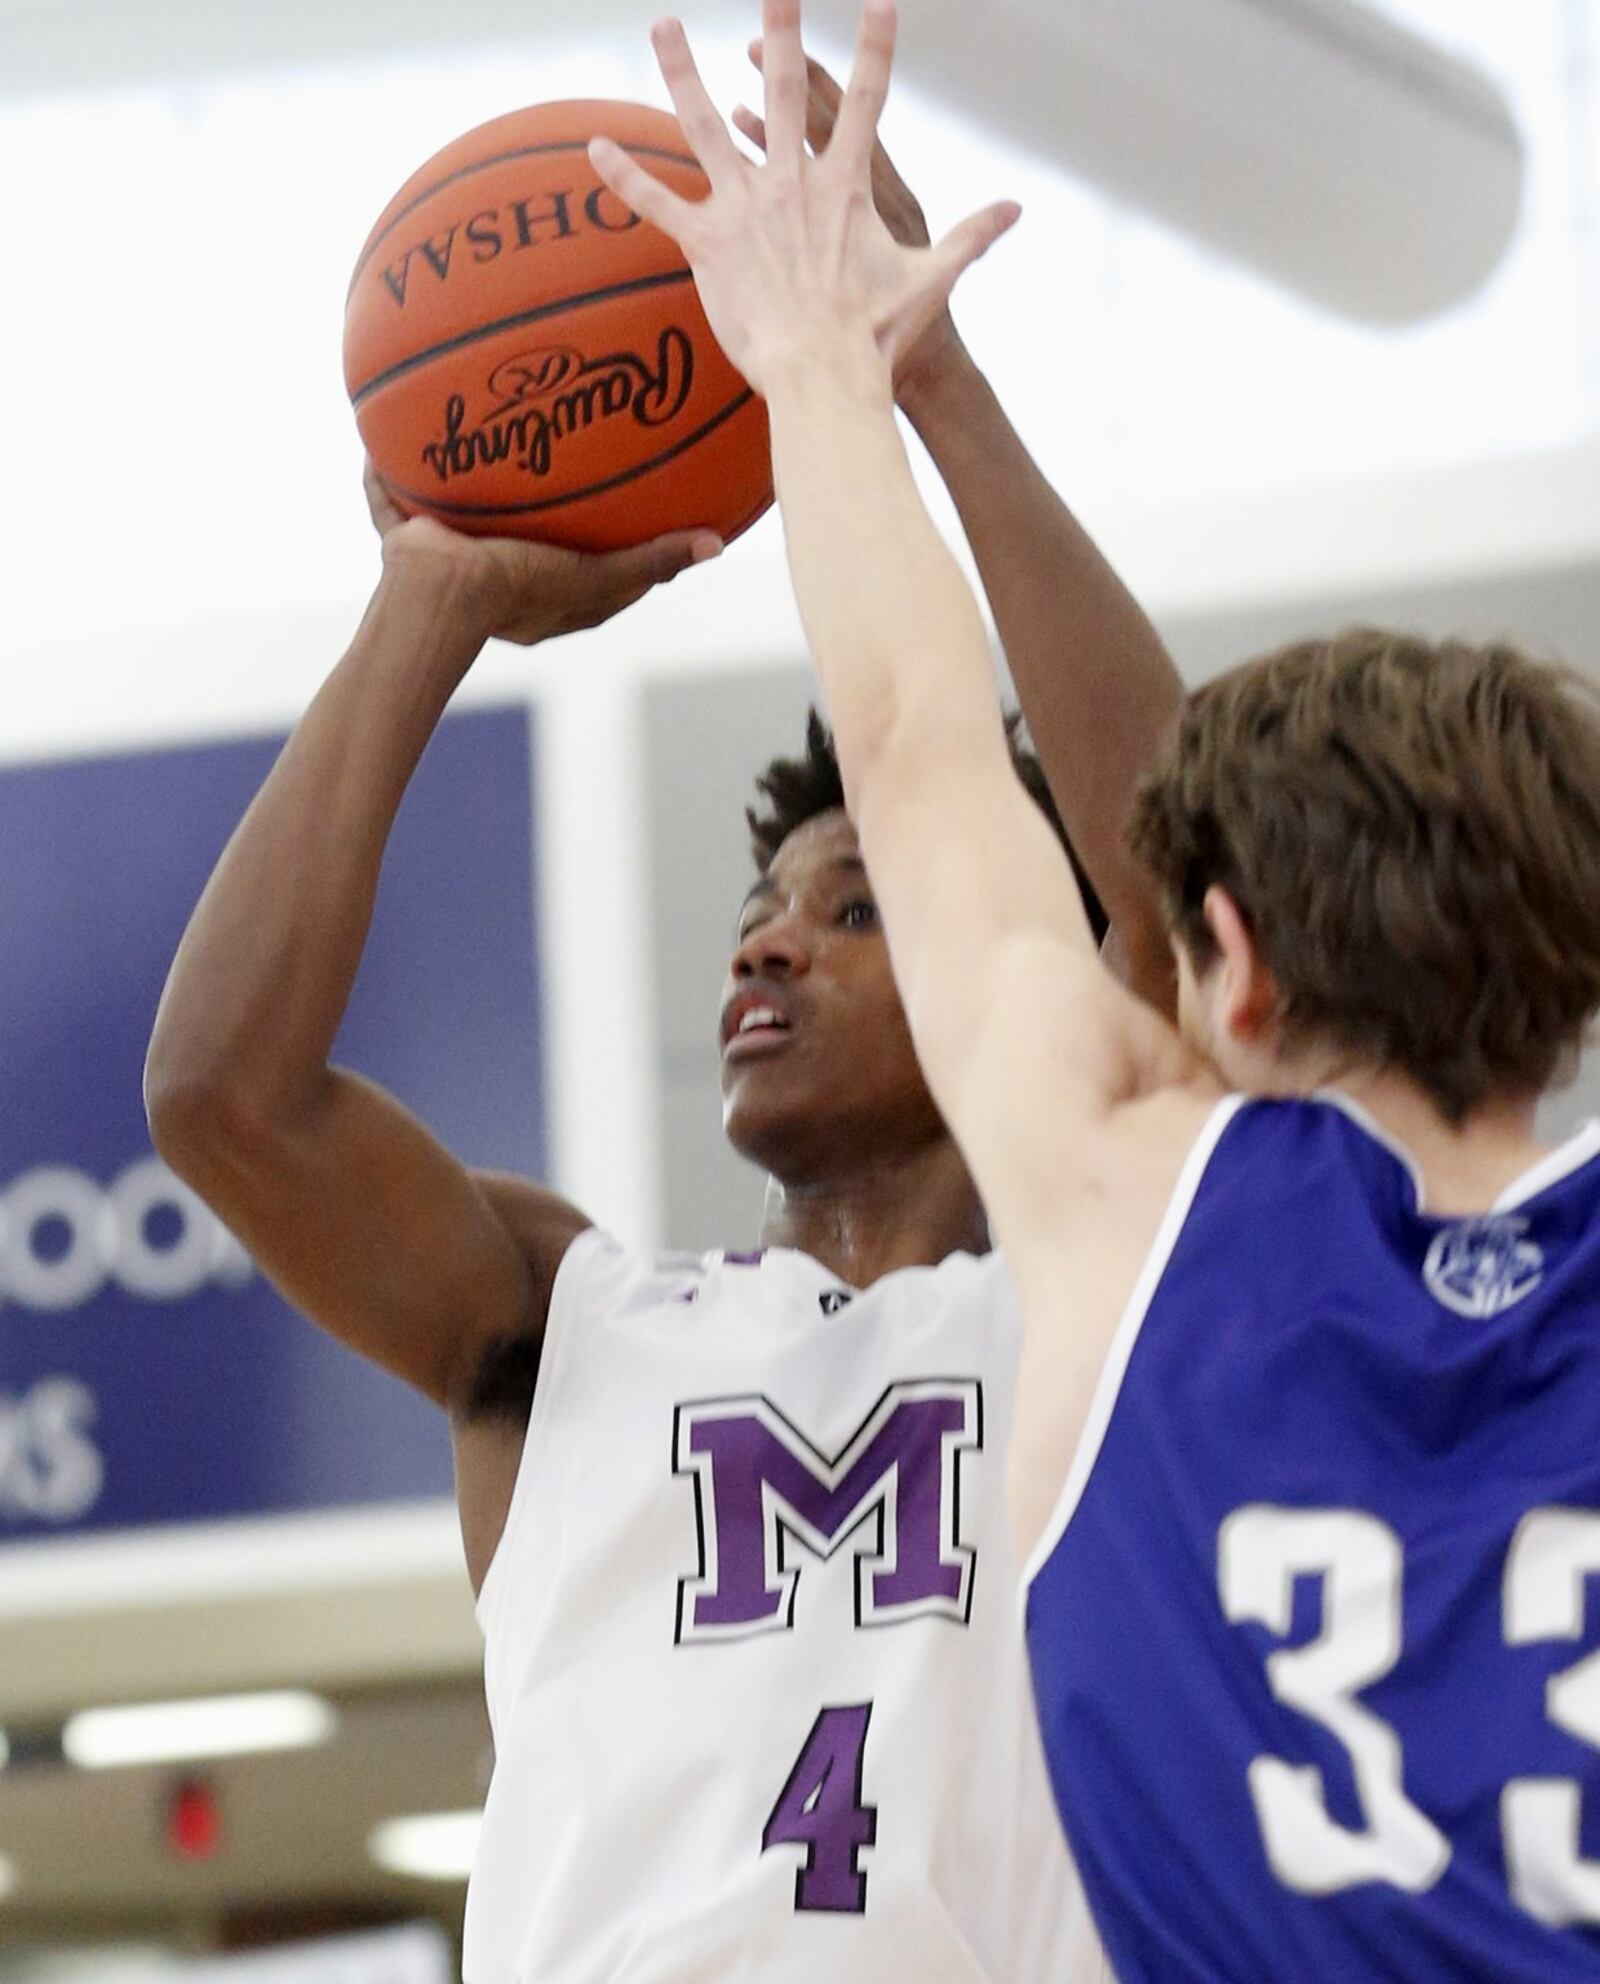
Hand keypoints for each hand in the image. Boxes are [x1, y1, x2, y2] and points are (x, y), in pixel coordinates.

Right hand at [364, 459, 720, 645]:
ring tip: (472, 427)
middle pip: (523, 535)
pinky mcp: (407, 541)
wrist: (438, 597)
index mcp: (543, 595)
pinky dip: (385, 477)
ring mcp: (449, 558)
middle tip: (561, 455)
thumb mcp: (597, 576)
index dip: (613, 540)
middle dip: (537, 502)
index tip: (639, 504)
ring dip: (461, 480)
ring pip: (456, 512)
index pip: (589, 568)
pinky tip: (382, 435)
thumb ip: (652, 560)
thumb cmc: (520, 590)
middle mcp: (497, 576)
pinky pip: (392, 502)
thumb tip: (716, 544)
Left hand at [588, 0, 1017, 399]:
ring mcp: (745, 208)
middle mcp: (791, 182)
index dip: (874, 50)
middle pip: (783, 91)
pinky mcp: (707, 245)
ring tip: (660, 26)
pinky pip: (657, 204)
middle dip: (779, 33)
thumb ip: (972, 238)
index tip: (879, 2)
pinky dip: (624, 176)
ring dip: (679, 73)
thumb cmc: (876, 337)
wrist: (824, 378)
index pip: (867, 102)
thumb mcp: (930, 280)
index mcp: (846, 185)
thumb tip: (1018, 210)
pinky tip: (592, 146)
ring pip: (703, 127)